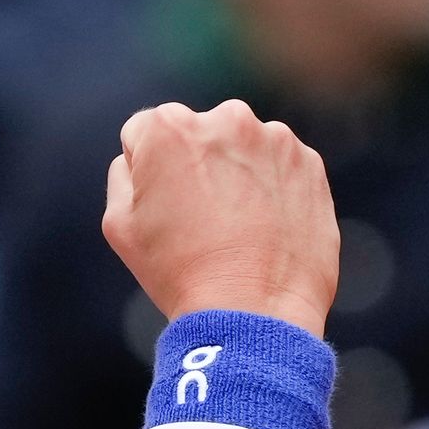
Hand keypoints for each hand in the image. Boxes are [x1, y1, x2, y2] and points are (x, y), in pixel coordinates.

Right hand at [101, 99, 340, 336]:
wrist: (253, 311)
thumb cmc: (180, 272)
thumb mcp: (119, 226)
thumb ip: (122, 175)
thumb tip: (138, 159)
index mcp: (169, 127)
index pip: (145, 132)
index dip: (148, 172)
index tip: (163, 205)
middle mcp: (226, 118)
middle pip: (199, 134)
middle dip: (197, 165)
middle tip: (200, 220)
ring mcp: (275, 139)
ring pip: (243, 149)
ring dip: (237, 175)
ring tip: (237, 229)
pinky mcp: (310, 164)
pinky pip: (280, 168)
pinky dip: (273, 190)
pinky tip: (265, 230)